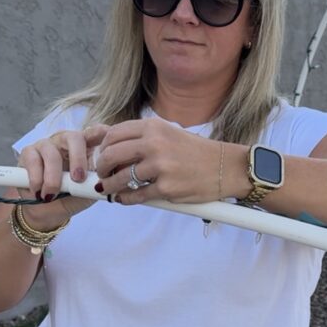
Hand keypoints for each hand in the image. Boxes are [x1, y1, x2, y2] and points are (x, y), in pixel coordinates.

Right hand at [17, 124, 109, 225]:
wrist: (47, 211)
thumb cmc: (71, 197)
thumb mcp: (88, 192)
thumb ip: (97, 183)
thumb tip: (108, 180)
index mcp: (86, 148)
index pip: (96, 133)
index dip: (101, 132)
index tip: (106, 136)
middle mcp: (67, 142)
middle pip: (74, 138)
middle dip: (77, 158)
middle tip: (78, 179)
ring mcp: (47, 145)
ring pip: (51, 153)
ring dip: (53, 177)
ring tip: (52, 195)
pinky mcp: (28, 152)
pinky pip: (33, 161)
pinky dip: (36, 179)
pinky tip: (39, 192)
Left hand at [94, 118, 233, 204]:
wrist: (225, 167)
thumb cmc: (196, 152)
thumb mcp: (169, 134)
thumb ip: (144, 138)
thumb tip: (113, 150)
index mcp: (154, 127)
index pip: (114, 134)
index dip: (102, 147)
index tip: (102, 157)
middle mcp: (155, 143)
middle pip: (111, 155)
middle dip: (101, 168)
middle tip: (102, 175)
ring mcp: (160, 167)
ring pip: (121, 178)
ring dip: (110, 186)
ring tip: (109, 189)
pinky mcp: (167, 188)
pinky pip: (136, 195)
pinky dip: (126, 199)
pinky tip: (125, 198)